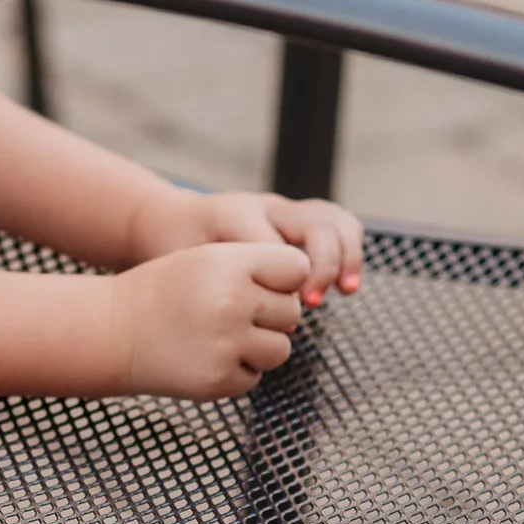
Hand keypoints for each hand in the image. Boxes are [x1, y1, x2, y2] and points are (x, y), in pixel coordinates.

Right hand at [110, 242, 308, 397]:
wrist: (115, 331)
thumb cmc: (167, 290)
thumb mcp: (208, 259)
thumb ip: (258, 266)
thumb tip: (307, 290)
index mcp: (232, 264)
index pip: (296, 267)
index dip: (281, 276)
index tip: (257, 281)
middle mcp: (233, 302)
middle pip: (291, 311)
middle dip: (269, 314)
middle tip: (228, 311)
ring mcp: (228, 344)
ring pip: (281, 348)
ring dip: (259, 345)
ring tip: (219, 334)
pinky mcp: (221, 380)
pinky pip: (256, 376)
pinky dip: (237, 370)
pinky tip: (206, 354)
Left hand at [131, 188, 364, 305]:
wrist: (174, 223)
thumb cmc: (177, 249)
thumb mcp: (184, 266)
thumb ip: (221, 284)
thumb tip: (273, 315)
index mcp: (236, 215)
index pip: (273, 242)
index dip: (285, 278)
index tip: (285, 308)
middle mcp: (267, 208)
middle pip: (315, 221)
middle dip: (325, 262)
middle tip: (314, 301)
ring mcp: (287, 211)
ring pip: (333, 219)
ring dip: (347, 255)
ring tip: (347, 289)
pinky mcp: (299, 221)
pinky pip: (336, 225)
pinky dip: (349, 252)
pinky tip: (346, 284)